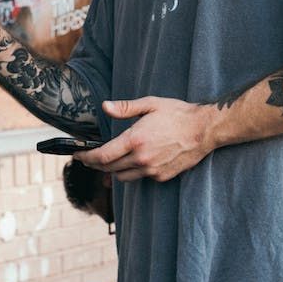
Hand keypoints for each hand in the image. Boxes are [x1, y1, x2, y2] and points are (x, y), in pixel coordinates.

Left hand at [76, 98, 220, 181]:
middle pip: (108, 168)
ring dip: (112, 170)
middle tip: (88, 158)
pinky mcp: (161, 176)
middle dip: (95, 164)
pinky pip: (139, 177)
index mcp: (135, 140)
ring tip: (109, 160)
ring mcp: (151, 170)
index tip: (78, 156)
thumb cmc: (177, 113)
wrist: (204, 130)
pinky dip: (132, 171)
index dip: (86, 158)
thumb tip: (105, 107)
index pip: (102, 156)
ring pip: (122, 176)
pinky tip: (133, 161)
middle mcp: (141, 158)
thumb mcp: (150, 104)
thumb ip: (125, 108)